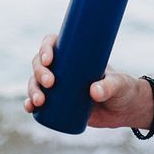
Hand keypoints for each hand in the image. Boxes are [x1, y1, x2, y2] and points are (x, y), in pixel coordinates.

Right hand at [24, 33, 153, 130]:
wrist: (124, 109)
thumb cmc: (122, 88)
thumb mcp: (118, 84)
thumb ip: (109, 86)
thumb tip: (93, 92)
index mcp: (75, 53)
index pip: (53, 43)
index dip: (45, 48)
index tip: (49, 59)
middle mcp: (63, 67)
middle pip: (40, 63)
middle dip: (39, 72)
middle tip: (50, 83)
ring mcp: (58, 86)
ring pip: (35, 82)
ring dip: (32, 89)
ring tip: (40, 101)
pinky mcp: (57, 104)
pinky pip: (37, 102)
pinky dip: (30, 104)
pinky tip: (30, 108)